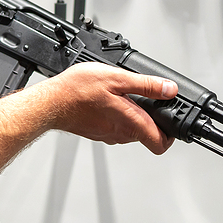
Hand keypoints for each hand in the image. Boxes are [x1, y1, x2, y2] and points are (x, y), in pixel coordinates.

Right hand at [39, 62, 178, 154]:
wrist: (51, 103)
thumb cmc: (79, 91)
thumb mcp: (118, 78)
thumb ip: (147, 86)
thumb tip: (169, 90)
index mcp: (131, 123)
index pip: (161, 144)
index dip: (171, 134)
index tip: (171, 119)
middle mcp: (122, 134)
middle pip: (147, 134)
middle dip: (152, 119)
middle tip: (149, 100)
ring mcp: (109, 136)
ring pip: (131, 130)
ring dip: (133, 115)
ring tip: (125, 96)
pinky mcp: (98, 133)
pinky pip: (116, 127)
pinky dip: (118, 116)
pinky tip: (109, 100)